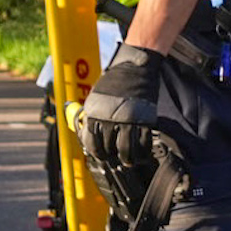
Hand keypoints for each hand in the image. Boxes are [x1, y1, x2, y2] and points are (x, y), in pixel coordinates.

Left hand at [78, 45, 163, 168]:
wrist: (134, 69)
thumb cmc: (114, 82)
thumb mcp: (96, 97)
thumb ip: (91, 114)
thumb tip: (86, 131)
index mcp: (94, 113)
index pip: (91, 141)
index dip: (96, 151)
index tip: (101, 155)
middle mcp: (109, 118)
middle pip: (108, 148)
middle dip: (112, 157)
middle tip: (117, 160)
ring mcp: (127, 120)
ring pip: (126, 150)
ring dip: (128, 159)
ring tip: (130, 161)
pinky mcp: (144, 120)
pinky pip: (143, 143)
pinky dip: (143, 152)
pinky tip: (143, 154)